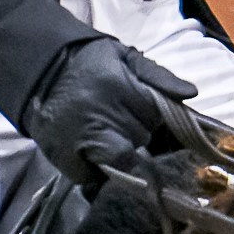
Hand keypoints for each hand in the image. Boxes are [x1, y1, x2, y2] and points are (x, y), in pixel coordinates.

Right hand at [23, 37, 196, 188]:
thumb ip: (157, 75)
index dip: (155, 114)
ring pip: (123, 159)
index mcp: (116, 86)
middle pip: (141, 136)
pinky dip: (100, 169)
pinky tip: (96, 151)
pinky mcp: (62, 159)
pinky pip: (94, 176)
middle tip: (123, 117)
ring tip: (110, 132)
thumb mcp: (124, 57)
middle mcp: (99, 115)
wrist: (42, 73)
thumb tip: (191, 93)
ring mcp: (79, 140)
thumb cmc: (90, 64)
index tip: (146, 110)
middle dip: (139, 129)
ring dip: (124, 149)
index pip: (155, 114)